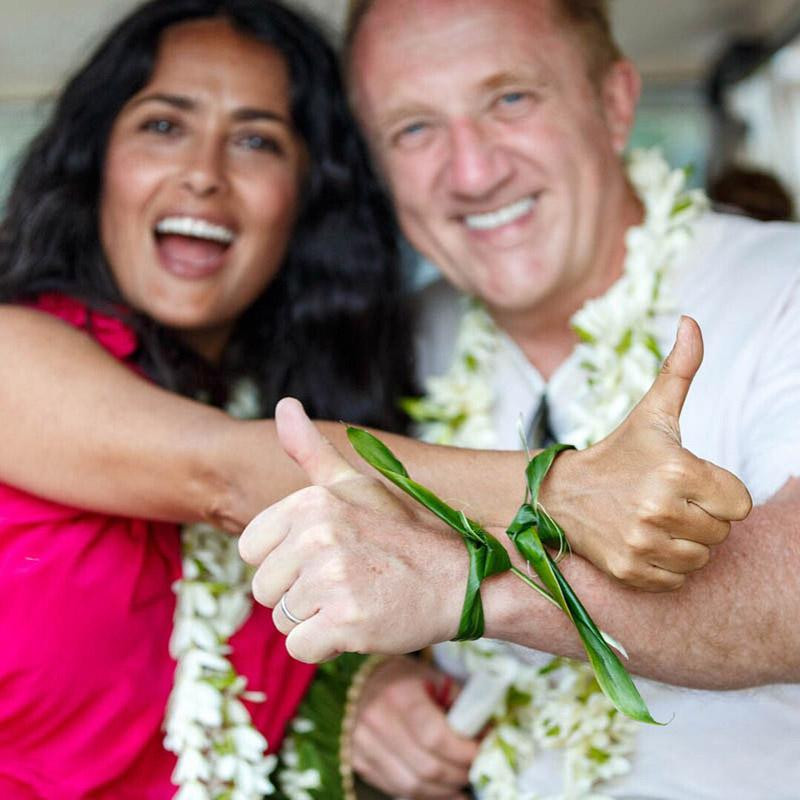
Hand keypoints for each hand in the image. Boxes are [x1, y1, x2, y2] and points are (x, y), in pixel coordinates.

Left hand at [238, 398, 467, 660]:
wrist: (458, 581)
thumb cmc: (400, 535)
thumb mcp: (356, 484)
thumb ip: (310, 450)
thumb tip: (283, 404)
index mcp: (311, 502)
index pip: (251, 550)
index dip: (284, 562)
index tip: (324, 557)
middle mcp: (317, 535)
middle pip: (264, 590)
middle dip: (299, 595)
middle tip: (346, 581)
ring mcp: (332, 579)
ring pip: (283, 621)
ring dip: (315, 621)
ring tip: (355, 599)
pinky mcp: (346, 621)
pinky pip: (301, 648)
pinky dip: (327, 646)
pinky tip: (360, 623)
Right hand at [351, 656, 476, 798]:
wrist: (359, 680)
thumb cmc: (403, 678)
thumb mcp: (433, 678)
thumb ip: (460, 704)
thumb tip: (487, 734)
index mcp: (399, 695)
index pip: (435, 736)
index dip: (464, 751)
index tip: (481, 750)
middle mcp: (376, 721)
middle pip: (427, 767)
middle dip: (459, 774)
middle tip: (475, 768)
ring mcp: (363, 746)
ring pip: (412, 786)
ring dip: (444, 790)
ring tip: (461, 781)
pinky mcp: (358, 762)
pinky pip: (396, 789)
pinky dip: (424, 794)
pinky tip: (442, 789)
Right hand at [545, 316, 751, 590]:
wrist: (561, 494)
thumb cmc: (617, 453)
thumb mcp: (651, 413)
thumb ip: (680, 369)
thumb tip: (690, 321)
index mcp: (676, 469)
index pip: (739, 503)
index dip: (717, 492)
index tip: (686, 482)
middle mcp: (660, 508)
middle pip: (722, 531)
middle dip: (701, 517)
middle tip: (665, 500)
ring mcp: (643, 543)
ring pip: (702, 557)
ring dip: (685, 542)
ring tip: (655, 521)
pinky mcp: (630, 571)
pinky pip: (678, 579)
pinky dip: (667, 565)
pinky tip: (644, 541)